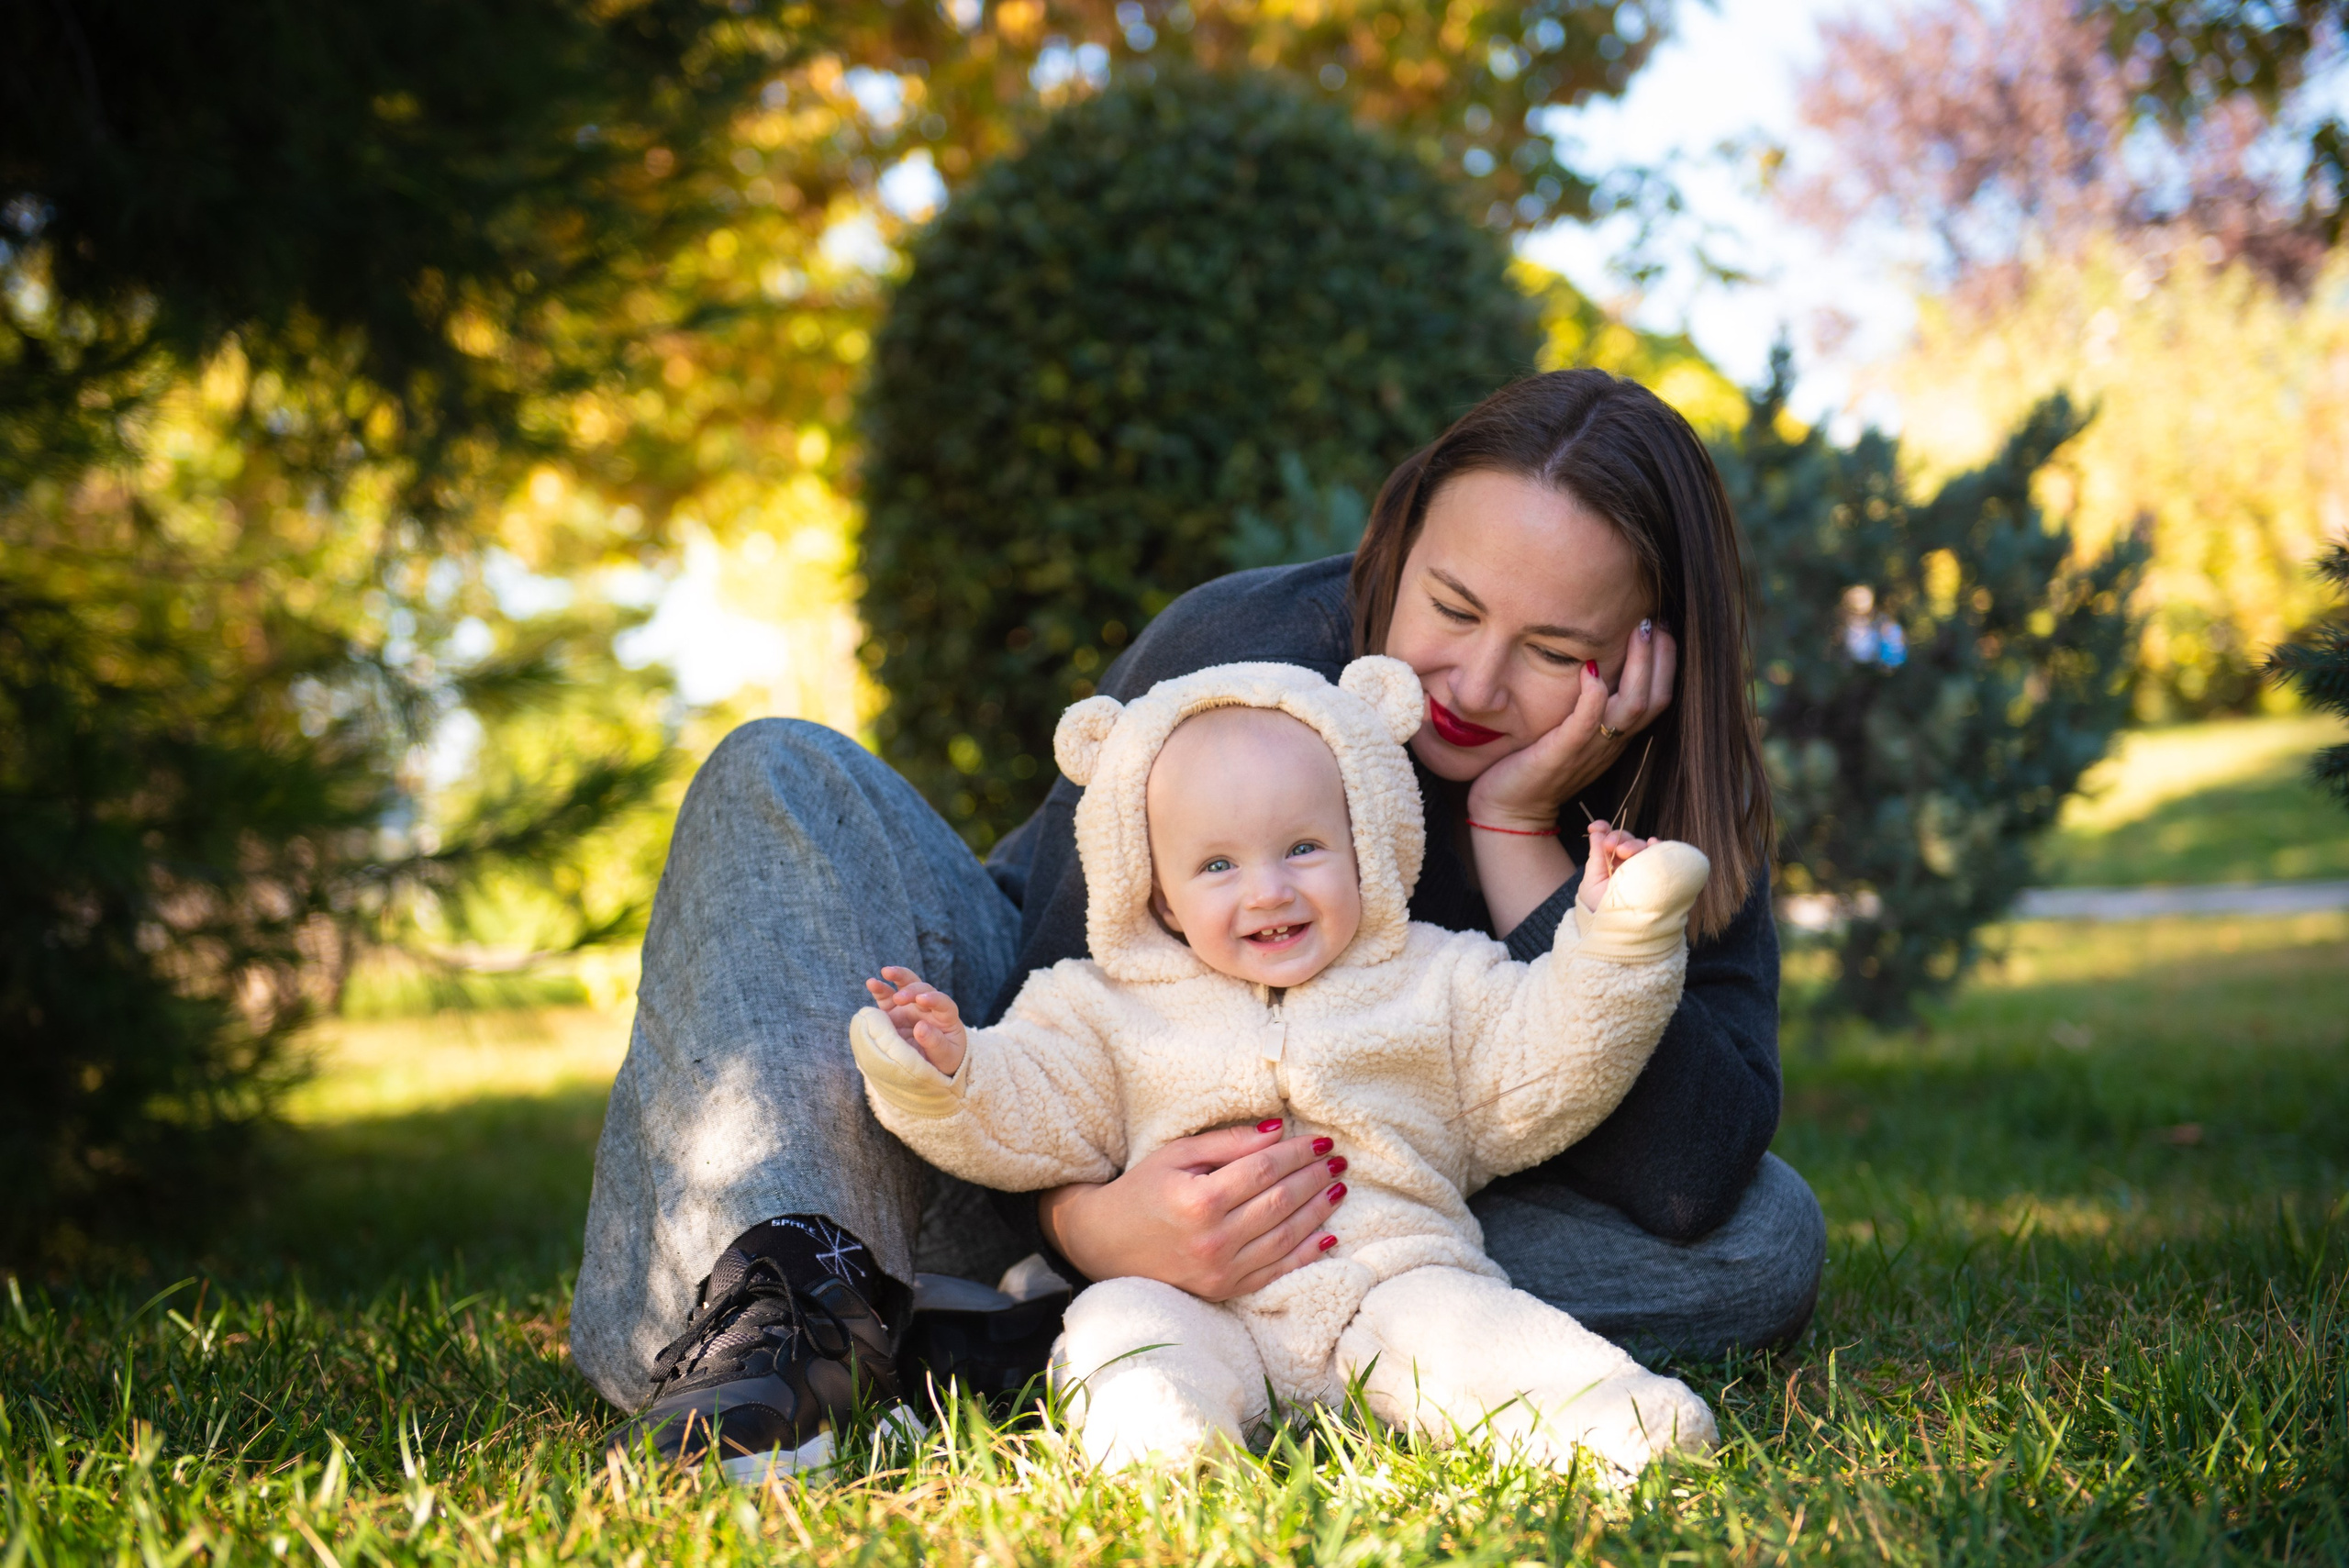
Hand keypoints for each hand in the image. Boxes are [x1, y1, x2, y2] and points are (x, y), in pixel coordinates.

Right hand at [863, 965, 967, 1076]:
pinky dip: (880, 989)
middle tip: (900, 998)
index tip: (921, 1000)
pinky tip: (871, 983)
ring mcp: (910, 1007)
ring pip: (905, 985)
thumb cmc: (944, 1058)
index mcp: (945, 1016)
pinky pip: (886, 998)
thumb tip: (920, 1027)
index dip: (933, 999)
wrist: (931, 1064)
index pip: (942, 1003)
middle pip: (923, 988)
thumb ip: (935, 1042)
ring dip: (897, 976)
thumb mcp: (945, 1055)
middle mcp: (927, 1007)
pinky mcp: (894, 1012)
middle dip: (911, 990)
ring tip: (886, 972)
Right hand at [1038, 1119, 1349, 1300]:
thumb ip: (1227, 1143)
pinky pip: (1275, 1271)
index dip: (1296, 1154)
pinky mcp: (1224, 1290)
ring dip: (1318, 1211)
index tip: (1321, 1141)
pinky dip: (1305, 1253)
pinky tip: (1327, 1235)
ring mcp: (1220, 1270)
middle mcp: (1213, 1239)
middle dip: (1314, 1178)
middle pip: (1280, 1202)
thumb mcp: (1176, 1155)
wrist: (1105, 1244)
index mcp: (1199, 1200)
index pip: (1263, 1171)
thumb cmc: (1142, 1190)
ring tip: (1339, 1188)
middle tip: (1339, 1161)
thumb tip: (1277, 1131)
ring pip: (1285, 1237)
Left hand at [1465, 618, 1677, 830]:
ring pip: (1631, 708)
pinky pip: (1586, 724)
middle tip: (1655, 620)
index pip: (1658, 697)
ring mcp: (1588, 748)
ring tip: (1638, 631)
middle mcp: (1610, 743)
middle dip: (1662, 657)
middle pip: (1655, 699)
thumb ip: (1587, 705)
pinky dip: (1593, 696)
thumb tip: (1593, 659)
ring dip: (1639, 666)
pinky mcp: (1560, 753)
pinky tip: (1591, 667)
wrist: (1509, 810)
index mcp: (1616, 737)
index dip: (1666, 662)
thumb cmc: (1535, 764)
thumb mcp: (1571, 731)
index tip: (1661, 625)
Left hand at [1577, 820, 1656, 913]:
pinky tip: (1652, 844)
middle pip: (1626, 839)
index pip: (1609, 838)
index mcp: (1609, 860)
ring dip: (1633, 844)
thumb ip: (1595, 857)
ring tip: (1624, 851)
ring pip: (1642, 845)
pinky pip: (1661, 856)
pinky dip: (1657, 847)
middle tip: (1610, 845)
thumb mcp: (1592, 882)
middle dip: (1618, 837)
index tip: (1595, 827)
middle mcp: (1627, 861)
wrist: (1617, 930)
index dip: (1603, 829)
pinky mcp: (1656, 874)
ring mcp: (1642, 867)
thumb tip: (1595, 832)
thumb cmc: (1600, 908)